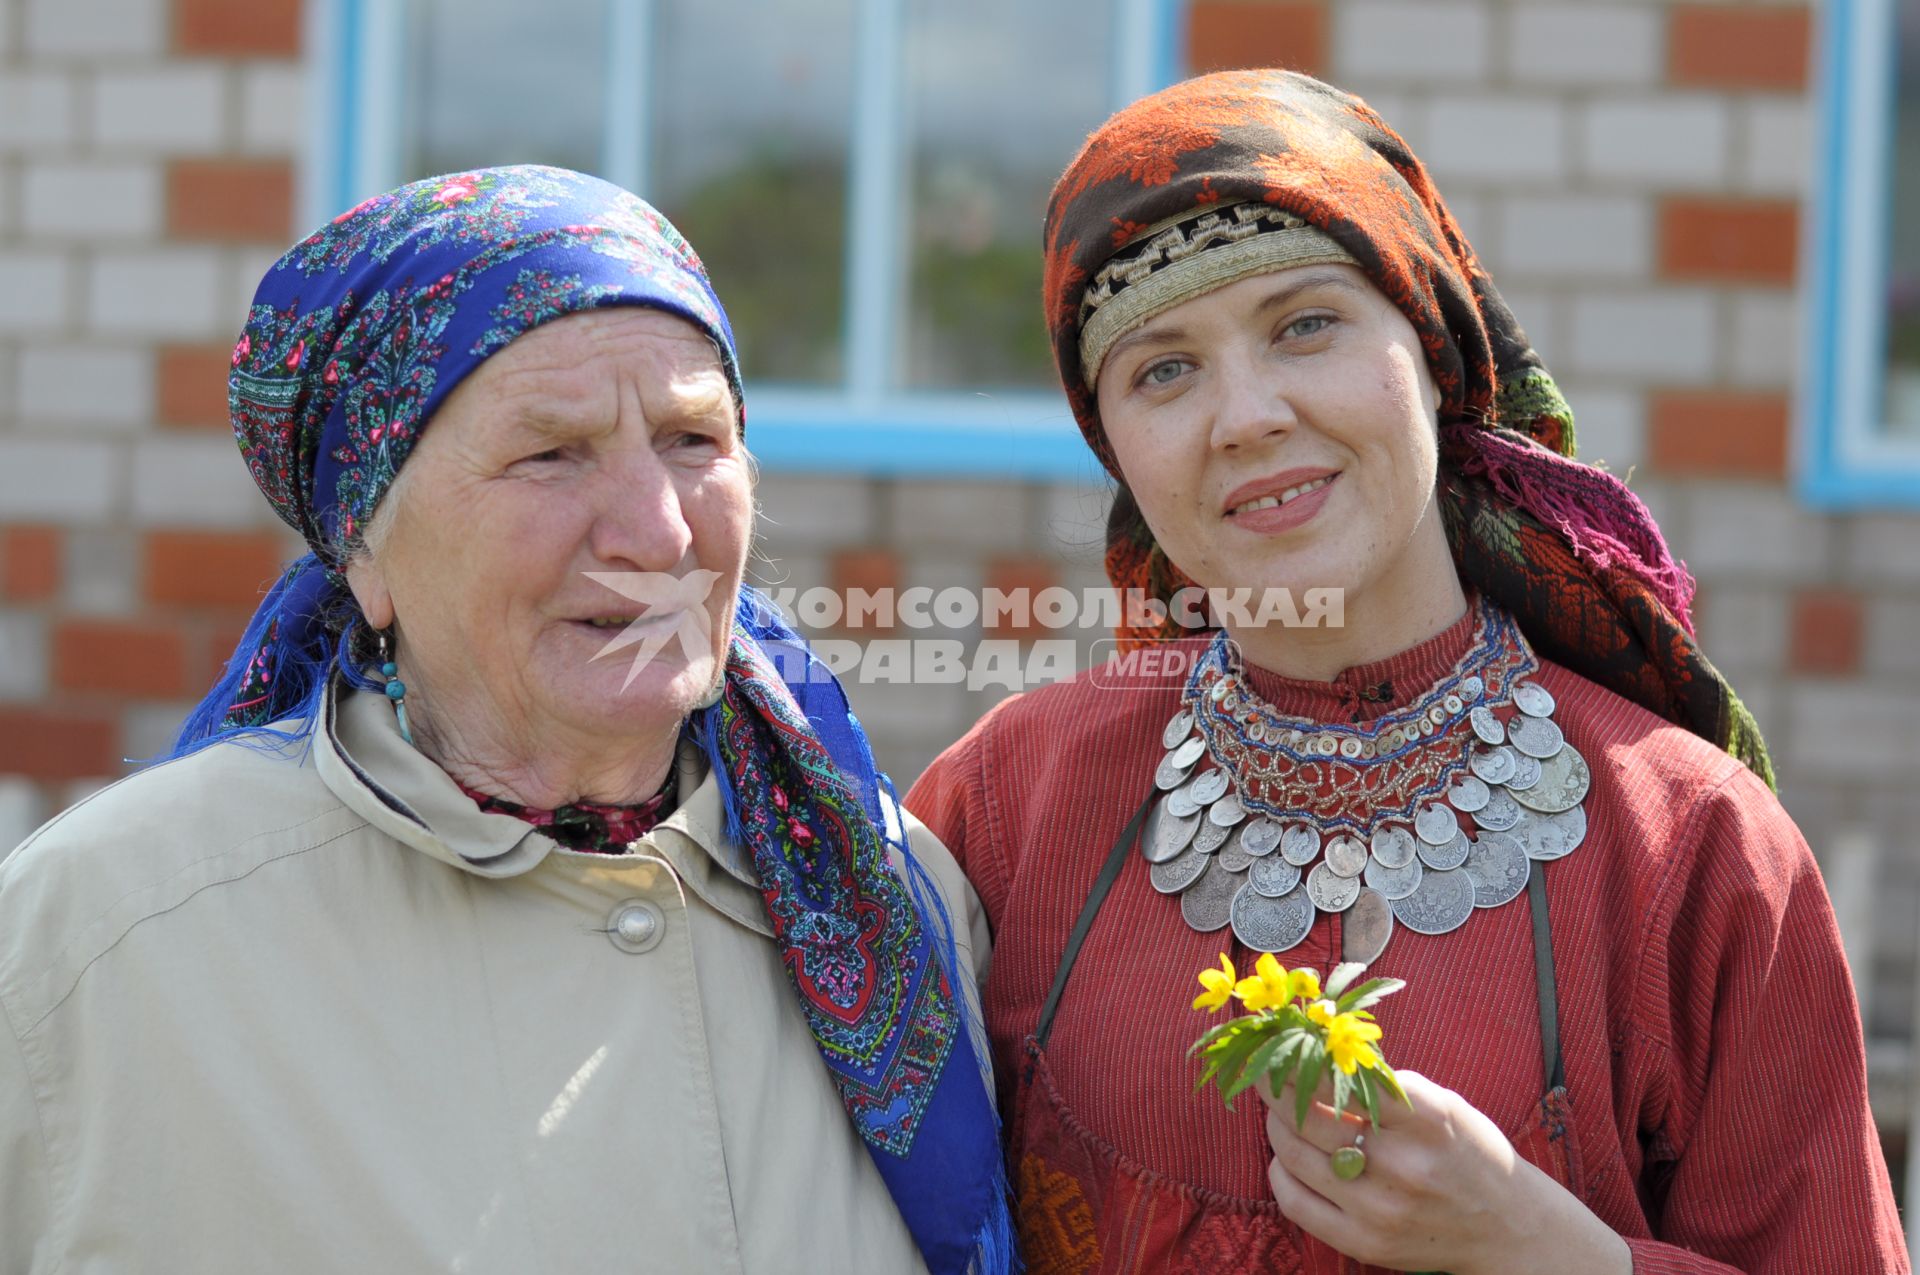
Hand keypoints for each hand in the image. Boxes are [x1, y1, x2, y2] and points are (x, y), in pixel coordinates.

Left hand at [1259, 1069, 1629, 1274]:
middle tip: (1267, 1073)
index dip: (1301, 1058)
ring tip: (1279, 1113)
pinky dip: (1280, 1172)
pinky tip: (1287, 1157)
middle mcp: (1402, 1164)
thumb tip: (1319, 1055)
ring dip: (1276, 1127)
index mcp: (1426, 1117)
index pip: (1342, 1078)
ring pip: (1293, 1156)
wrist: (1506, 1227)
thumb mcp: (1441, 1102)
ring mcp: (1380, 1209)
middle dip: (1275, 1088)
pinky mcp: (1365, 1243)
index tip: (1281, 1044)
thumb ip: (1384, 1083)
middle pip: (1307, 1116)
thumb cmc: (1467, 1151)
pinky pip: (1295, 1202)